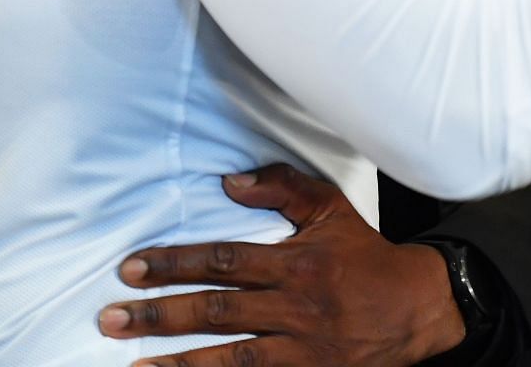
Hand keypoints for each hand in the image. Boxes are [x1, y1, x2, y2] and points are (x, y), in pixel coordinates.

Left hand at [96, 164, 464, 366]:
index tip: (130, 268)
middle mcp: (296, 307)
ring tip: (133, 364)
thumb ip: (282, 189)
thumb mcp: (332, 209)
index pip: (224, 261)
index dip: (174, 263)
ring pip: (231, 358)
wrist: (419, 308)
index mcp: (297, 262)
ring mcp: (303, 350)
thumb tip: (229, 181)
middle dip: (160, 315)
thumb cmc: (367, 255)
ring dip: (178, 362)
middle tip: (111, 319)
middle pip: (217, 312)